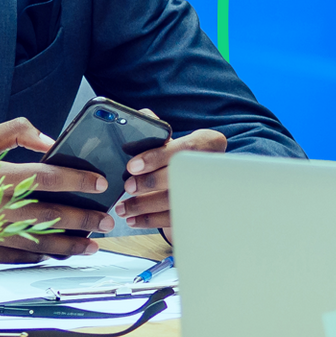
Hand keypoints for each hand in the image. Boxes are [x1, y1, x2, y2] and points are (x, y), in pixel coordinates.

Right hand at [0, 117, 113, 261]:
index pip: (46, 177)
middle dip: (82, 218)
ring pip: (34, 241)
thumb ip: (13, 132)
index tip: (99, 183)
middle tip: (105, 220)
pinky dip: (33, 257)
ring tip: (89, 246)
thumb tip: (49, 139)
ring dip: (66, 245)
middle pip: (47, 214)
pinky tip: (50, 256)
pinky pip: (10, 257)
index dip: (76, 180)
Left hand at [118, 117, 227, 231]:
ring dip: (144, 206)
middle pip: (179, 178)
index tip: (132, 165)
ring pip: (174, 202)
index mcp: (209, 142)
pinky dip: (150, 221)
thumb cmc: (185, 153)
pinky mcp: (198, 211)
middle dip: (149, 184)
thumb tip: (142, 116)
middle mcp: (212, 167)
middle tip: (128, 187)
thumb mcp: (177, 138)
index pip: (183, 150)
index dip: (156, 158)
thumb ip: (159, 129)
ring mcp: (207, 192)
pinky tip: (133, 220)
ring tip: (123, 208)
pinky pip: (174, 219)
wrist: (209, 174)